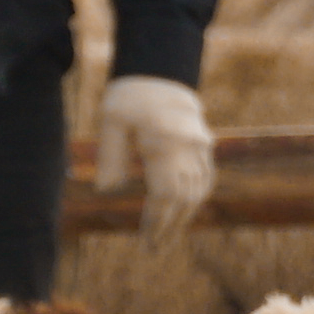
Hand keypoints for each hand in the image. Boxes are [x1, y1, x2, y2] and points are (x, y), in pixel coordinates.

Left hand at [97, 75, 213, 244]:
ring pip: (198, 191)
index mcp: (164, 144)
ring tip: (168, 235)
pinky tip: (186, 209)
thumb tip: (107, 191)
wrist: (160, 65)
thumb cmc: (130, 92)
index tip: (147, 241)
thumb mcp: (111, 121)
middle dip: (170, 226)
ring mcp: (200, 145)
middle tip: (155, 248)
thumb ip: (109, 156)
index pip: (164, 195)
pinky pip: (206, 178)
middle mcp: (188, 148)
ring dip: (184, 216)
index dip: (156, 223)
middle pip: (183, 199)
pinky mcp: (204, 142)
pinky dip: (197, 197)